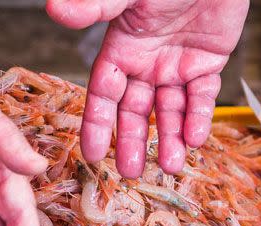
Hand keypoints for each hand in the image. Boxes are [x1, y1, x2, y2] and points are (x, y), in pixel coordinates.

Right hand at [47, 0, 248, 174]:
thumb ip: (95, 5)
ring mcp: (176, 65)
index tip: (93, 155)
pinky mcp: (207, 64)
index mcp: (121, 49)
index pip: (104, 94)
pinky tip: (196, 139)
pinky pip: (202, 97)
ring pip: (169, 111)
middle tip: (131, 174)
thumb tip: (53, 7)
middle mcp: (146, 63)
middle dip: (134, 142)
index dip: (98, 125)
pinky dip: (199, 118)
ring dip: (170, 138)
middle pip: (135, 111)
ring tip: (173, 166)